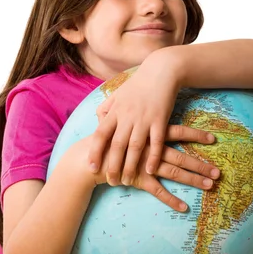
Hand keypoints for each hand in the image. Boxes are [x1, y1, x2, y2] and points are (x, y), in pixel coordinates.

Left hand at [88, 59, 179, 185]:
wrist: (161, 71)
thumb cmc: (138, 84)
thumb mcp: (118, 93)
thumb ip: (106, 108)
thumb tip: (97, 123)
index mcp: (115, 110)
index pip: (101, 134)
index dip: (95, 152)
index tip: (91, 167)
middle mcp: (127, 116)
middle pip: (117, 145)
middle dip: (113, 165)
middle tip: (110, 182)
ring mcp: (144, 118)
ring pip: (135, 147)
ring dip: (131, 166)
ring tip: (128, 181)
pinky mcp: (160, 120)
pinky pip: (157, 142)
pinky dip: (153, 157)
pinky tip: (150, 171)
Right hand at [91, 124, 220, 211]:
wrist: (89, 157)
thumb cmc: (106, 139)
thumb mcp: (124, 122)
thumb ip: (135, 117)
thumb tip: (147, 110)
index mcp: (150, 133)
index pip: (178, 132)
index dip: (196, 135)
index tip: (213, 139)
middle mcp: (151, 149)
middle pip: (181, 156)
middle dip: (201, 164)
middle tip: (218, 172)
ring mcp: (146, 165)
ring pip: (174, 172)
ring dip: (193, 180)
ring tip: (210, 186)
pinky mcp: (139, 180)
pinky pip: (158, 191)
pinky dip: (171, 200)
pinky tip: (184, 207)